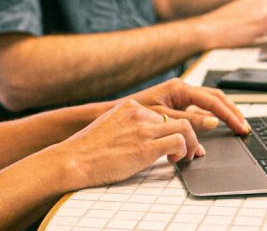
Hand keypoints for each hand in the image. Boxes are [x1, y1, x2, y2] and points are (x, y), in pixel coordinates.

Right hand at [51, 98, 201, 189]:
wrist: (74, 159)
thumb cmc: (88, 150)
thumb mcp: (110, 127)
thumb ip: (128, 127)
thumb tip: (144, 138)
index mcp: (130, 107)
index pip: (164, 113)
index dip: (175, 129)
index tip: (180, 140)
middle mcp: (139, 113)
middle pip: (178, 117)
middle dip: (190, 135)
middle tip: (191, 151)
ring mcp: (143, 129)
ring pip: (185, 127)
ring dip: (192, 144)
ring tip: (188, 156)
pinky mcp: (146, 147)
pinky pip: (179, 142)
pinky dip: (184, 152)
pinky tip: (174, 161)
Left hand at [126, 78, 249, 134]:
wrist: (117, 113)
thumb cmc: (135, 113)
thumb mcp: (163, 118)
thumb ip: (189, 120)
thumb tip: (213, 122)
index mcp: (180, 88)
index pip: (212, 101)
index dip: (228, 115)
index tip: (240, 127)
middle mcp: (182, 88)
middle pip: (216, 97)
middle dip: (232, 111)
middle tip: (244, 126)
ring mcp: (181, 95)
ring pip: (210, 101)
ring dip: (224, 112)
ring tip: (237, 124)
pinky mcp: (178, 103)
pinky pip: (201, 108)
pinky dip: (212, 117)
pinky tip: (219, 126)